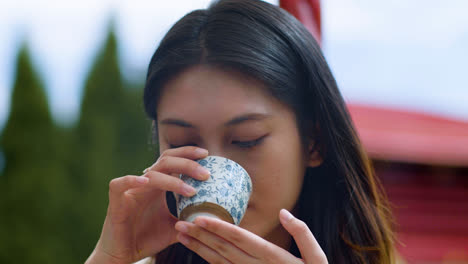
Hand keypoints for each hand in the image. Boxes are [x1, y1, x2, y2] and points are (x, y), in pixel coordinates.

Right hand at [86, 147, 209, 263]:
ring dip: (172, 180)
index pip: (173, 160)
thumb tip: (215, 217)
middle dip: (187, 163)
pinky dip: (131, 180)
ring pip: (150, 174)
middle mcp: (145, 184)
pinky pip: (119, 184)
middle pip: (165, 161)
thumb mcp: (175, 228)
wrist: (123, 255)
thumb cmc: (146, 239)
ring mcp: (130, 191)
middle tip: (206, 173)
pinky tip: (146, 182)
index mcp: (158, 186)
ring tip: (191, 190)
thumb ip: (190, 219)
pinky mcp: (116, 202)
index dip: (188, 153)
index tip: (207, 155)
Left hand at [174, 209, 327, 263]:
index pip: (242, 239)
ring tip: (182, 235)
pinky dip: (209, 259)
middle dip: (202, 236)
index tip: (201, 218)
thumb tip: (283, 213)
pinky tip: (198, 249)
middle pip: (225, 250)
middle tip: (180, 223)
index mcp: (273, 258)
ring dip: (199, 248)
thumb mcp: (317, 259)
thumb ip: (303, 234)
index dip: (220, 228)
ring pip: (220, 261)